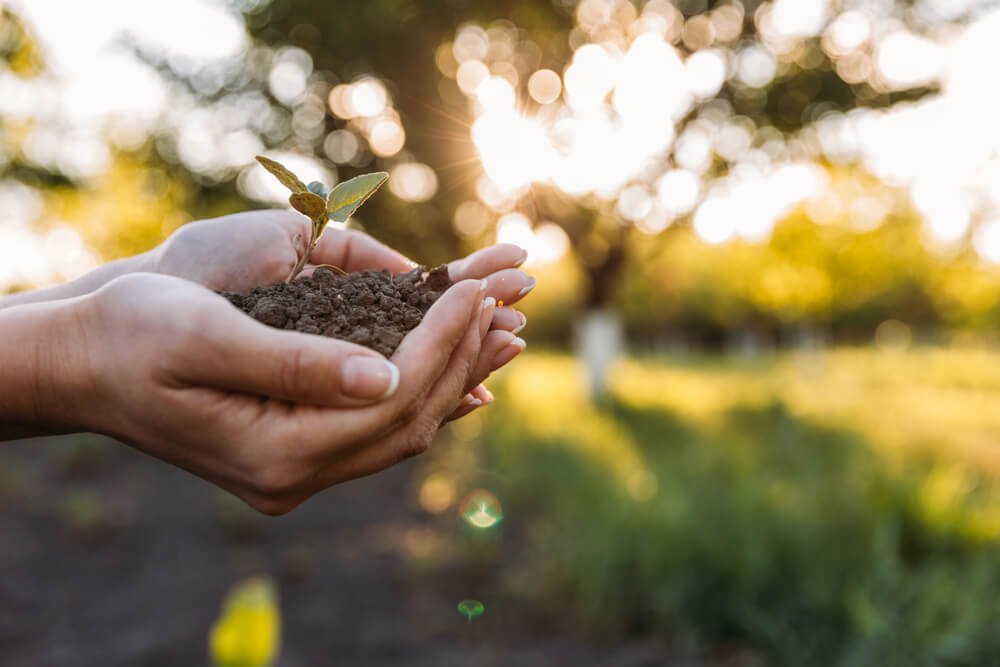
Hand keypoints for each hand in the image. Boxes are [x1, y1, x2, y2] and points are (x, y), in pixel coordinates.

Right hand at [73, 272, 497, 513]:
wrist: (85, 363)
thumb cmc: (132, 334)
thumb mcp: (203, 336)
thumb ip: (294, 364)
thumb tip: (386, 379)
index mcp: (273, 453)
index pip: (390, 398)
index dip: (442, 341)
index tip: (476, 289)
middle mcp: (294, 476)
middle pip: (409, 420)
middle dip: (461, 357)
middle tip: (503, 301)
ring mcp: (298, 472)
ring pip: (403, 428)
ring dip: (452, 374)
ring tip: (498, 326)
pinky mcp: (298, 452)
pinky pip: (380, 428)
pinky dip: (422, 388)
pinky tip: (455, 362)